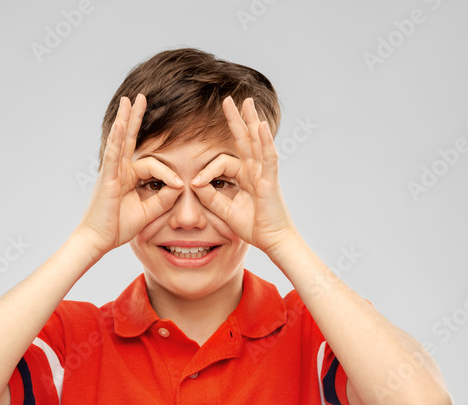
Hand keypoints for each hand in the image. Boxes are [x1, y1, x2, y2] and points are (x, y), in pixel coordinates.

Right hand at [75, 93, 183, 255]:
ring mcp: (111, 171)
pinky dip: (116, 138)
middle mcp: (119, 170)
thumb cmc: (117, 227)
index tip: (180, 186)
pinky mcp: (107, 177)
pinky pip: (113, 154)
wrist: (98, 240)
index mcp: (128, 177)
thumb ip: (164, 199)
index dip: (169, 175)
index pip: (153, 166)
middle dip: (135, 118)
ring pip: (121, 141)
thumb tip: (180, 186)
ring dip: (126, 119)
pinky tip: (120, 123)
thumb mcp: (148, 212)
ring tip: (130, 100)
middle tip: (140, 97)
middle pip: (129, 138)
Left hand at [189, 96, 298, 253]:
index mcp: (246, 177)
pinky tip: (261, 125)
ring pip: (257, 141)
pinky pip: (268, 156)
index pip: (223, 162)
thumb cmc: (254, 227)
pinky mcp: (271, 180)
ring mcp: (265, 173)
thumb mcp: (225, 211)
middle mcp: (256, 171)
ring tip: (247, 102)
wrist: (273, 241)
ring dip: (251, 120)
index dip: (207, 170)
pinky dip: (265, 140)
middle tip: (229, 100)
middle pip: (245, 139)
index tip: (195, 182)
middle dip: (237, 119)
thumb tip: (194, 182)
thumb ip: (210, 197)